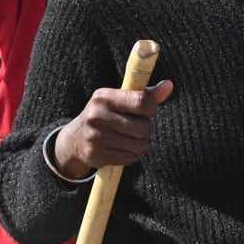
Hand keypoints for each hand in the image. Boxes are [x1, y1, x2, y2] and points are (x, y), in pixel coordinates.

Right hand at [51, 81, 174, 180]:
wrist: (75, 140)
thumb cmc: (104, 115)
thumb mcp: (119, 100)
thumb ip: (145, 94)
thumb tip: (169, 85)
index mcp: (103, 97)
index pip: (141, 101)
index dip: (152, 108)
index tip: (148, 111)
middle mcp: (97, 116)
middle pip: (144, 127)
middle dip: (147, 129)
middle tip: (139, 127)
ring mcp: (96, 137)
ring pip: (140, 145)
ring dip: (142, 143)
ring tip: (132, 138)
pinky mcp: (97, 155)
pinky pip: (131, 157)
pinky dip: (133, 154)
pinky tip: (124, 148)